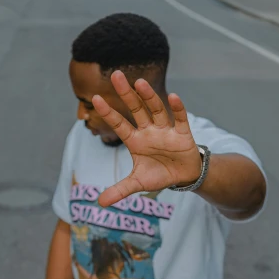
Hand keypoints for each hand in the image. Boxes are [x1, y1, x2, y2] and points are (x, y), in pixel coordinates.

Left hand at [93, 71, 201, 207]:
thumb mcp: (137, 184)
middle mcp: (149, 131)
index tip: (95, 98)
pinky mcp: (183, 134)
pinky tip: (173, 97)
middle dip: (127, 94)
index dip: (108, 113)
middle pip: (136, 109)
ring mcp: (165, 130)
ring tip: (139, 83)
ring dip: (149, 97)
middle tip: (116, 75)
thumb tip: (99, 203)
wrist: (183, 177)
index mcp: (135, 141)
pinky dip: (178, 109)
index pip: (119, 124)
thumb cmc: (159, 175)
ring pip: (156, 110)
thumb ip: (119, 190)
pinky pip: (180, 119)